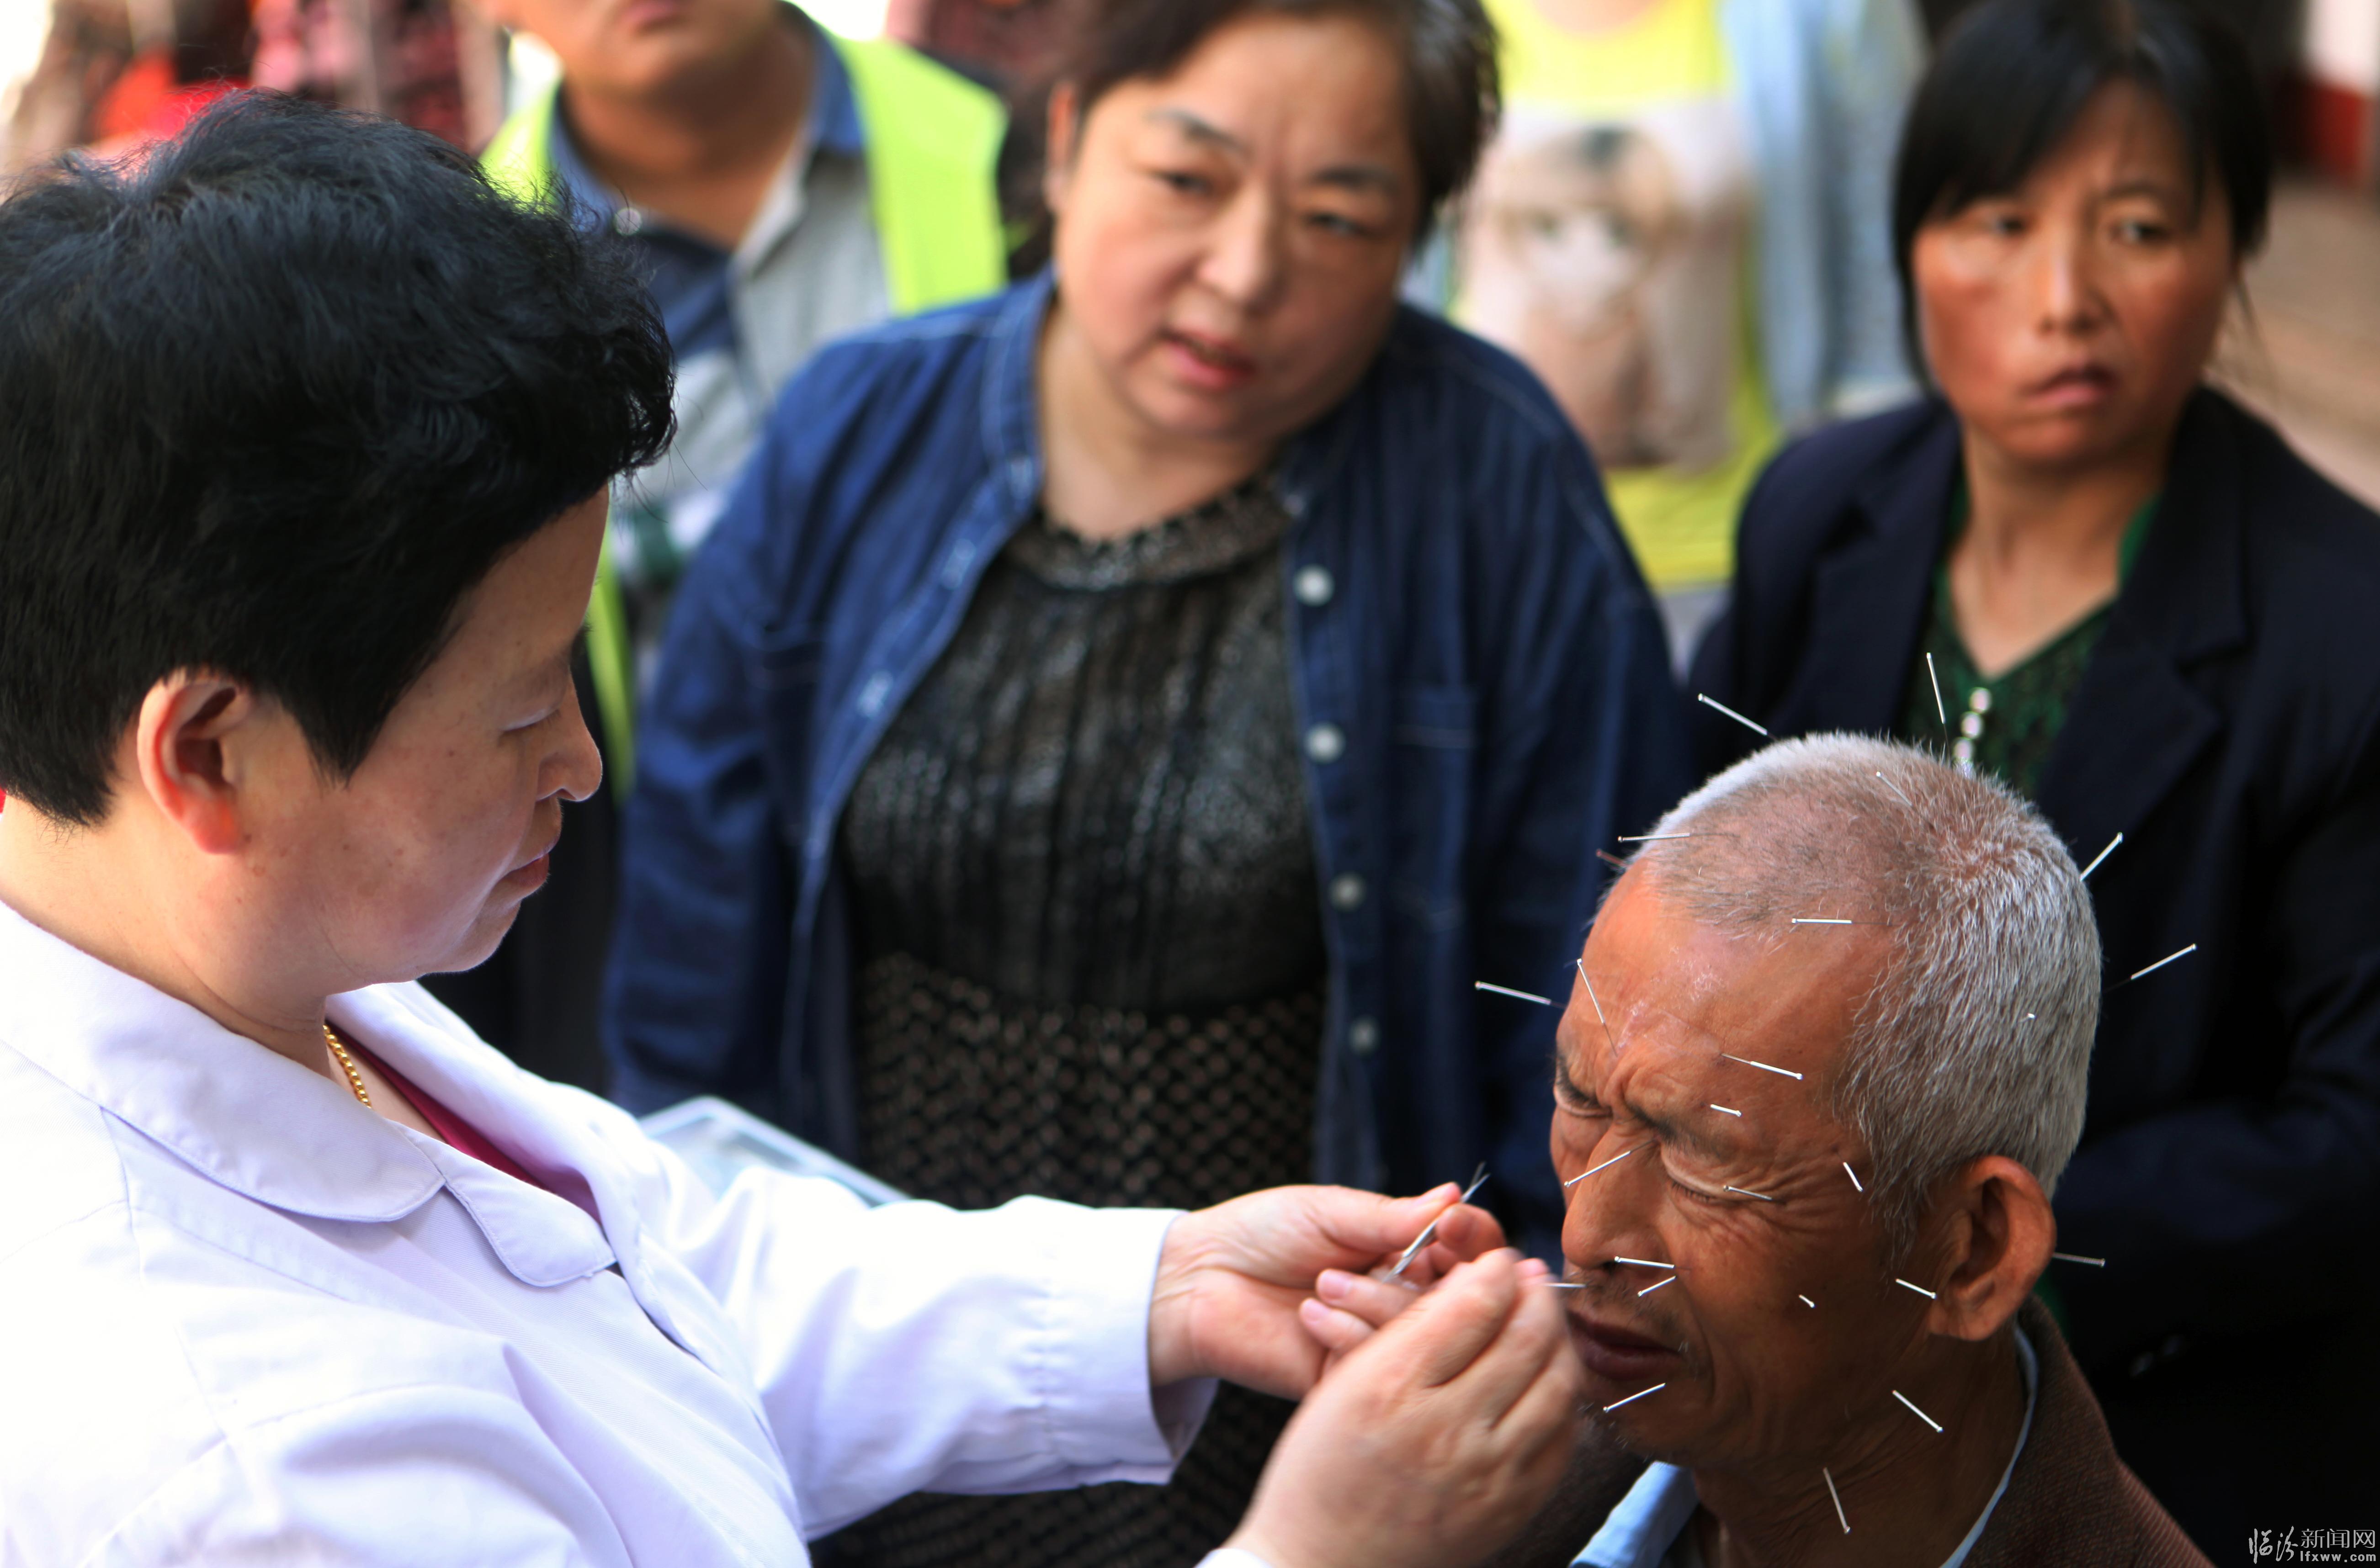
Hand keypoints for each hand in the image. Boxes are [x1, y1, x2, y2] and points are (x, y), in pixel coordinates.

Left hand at [1150, 1184, 1504, 1397]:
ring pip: (1427, 1335)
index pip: (1473, 1252)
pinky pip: (1383, 1367)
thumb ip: (1394, 1217)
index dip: (1474, 1239)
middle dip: (1426, 1277)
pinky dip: (1350, 1335)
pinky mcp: (1352, 1381)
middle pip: (1465, 1299)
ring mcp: (1381, 1343)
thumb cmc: (1262, 1233)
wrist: (1200, 1279)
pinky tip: (1311, 1316)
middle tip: (1382, 1263)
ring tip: (1324, 1284)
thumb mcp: (1330, 1212)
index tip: (1452, 1225)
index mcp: (1406, 1252)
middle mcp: (1404, 1300)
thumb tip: (1456, 1197)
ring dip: (1377, 1303)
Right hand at [1228, 1250, 1583, 1567]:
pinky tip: (1548, 1382)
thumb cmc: (1319, 1470)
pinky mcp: (1511, 1508)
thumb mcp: (1342, 1383)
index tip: (1498, 1258)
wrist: (1323, 1564)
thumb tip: (1471, 1281)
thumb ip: (1404, 1329)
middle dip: (1537, 1295)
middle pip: (1524, 1339)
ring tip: (1547, 1321)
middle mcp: (1446, 1430)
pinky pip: (1561, 1440)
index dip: (1495, 1269)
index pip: (1473, 1304)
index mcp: (1392, 1388)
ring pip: (1556, 1386)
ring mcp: (1487, 1474)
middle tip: (1534, 1276)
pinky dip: (1562, 1400)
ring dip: (1559, 1342)